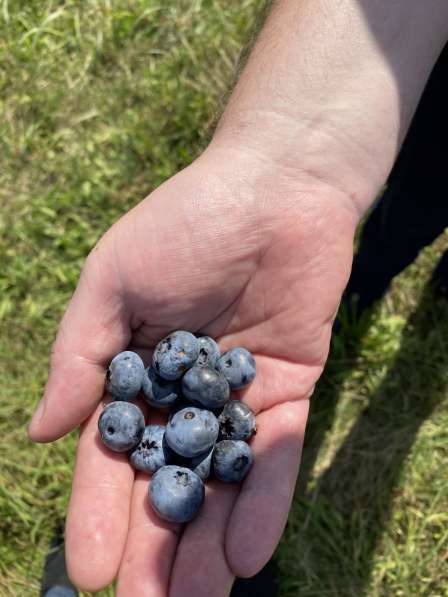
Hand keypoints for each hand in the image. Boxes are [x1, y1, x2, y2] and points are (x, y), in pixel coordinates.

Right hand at [29, 146, 357, 595]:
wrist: (275, 188)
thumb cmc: (184, 225)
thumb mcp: (111, 284)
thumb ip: (78, 358)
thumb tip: (39, 432)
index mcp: (134, 371)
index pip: (111, 454)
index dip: (98, 509)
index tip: (90, 569)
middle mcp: (183, 394)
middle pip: (167, 480)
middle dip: (155, 546)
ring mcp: (236, 398)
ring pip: (220, 482)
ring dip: (206, 544)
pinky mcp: (288, 392)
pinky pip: (274, 455)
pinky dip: (262, 501)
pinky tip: (244, 556)